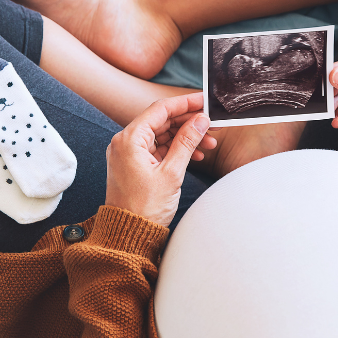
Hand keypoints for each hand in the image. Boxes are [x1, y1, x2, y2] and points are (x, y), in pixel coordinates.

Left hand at [105, 93, 216, 226]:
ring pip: (162, 135)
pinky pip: (157, 149)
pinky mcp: (134, 164)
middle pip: (161, 121)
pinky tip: (195, 156)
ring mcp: (129, 154)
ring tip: (208, 145)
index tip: (204, 101)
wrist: (129, 235)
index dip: (185, 103)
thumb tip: (200, 120)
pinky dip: (176, 150)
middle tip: (211, 125)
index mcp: (130, 139)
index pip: (160, 110)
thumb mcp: (171, 173)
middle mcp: (125, 142)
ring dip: (185, 138)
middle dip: (188, 123)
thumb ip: (186, 143)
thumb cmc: (145, 208)